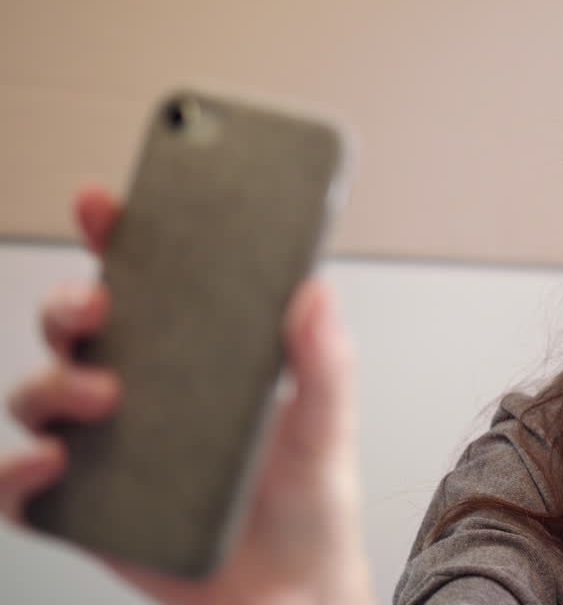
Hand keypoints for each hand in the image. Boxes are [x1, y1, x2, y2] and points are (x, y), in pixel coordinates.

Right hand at [1, 186, 374, 604]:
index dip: (119, 238)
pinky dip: (17, 474)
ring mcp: (110, 451)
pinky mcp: (88, 510)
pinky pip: (22, 489)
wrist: (293, 596)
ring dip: (52, 384)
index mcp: (200, 360)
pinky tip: (53, 464)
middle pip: (79, 329)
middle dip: (71, 304)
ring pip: (41, 396)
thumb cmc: (309, 506)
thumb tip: (316, 290)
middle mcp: (147, 396)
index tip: (107, 203)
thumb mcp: (326, 427)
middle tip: (100, 307)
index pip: (152, 285)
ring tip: (103, 397)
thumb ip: (323, 363)